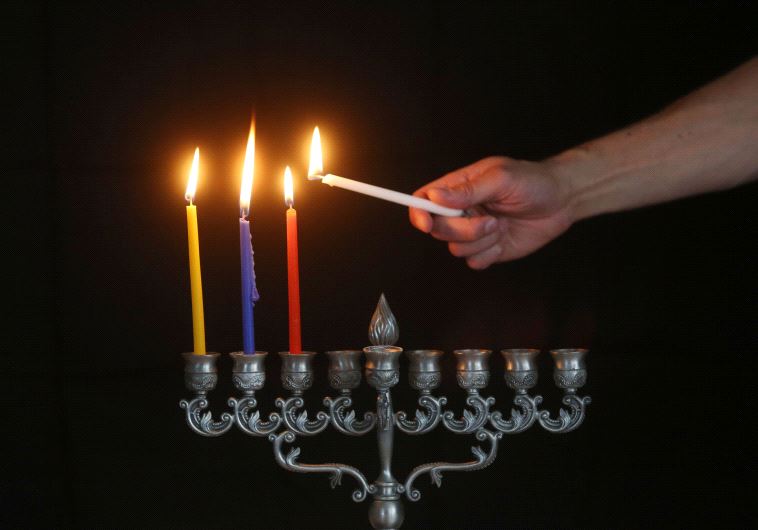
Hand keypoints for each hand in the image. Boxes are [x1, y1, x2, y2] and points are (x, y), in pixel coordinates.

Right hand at [409, 156, 574, 268]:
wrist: (562, 202)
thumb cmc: (532, 182)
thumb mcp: (501, 178)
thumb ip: (467, 190)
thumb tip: (434, 197)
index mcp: (459, 188)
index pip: (424, 199)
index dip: (418, 213)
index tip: (427, 223)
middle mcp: (462, 211)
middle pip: (438, 229)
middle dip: (462, 229)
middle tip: (490, 220)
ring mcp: (473, 232)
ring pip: (455, 248)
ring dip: (479, 241)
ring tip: (501, 226)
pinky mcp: (487, 251)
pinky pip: (474, 262)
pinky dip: (489, 255)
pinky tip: (504, 240)